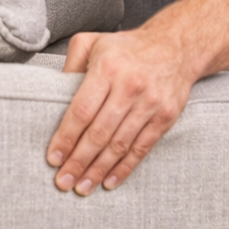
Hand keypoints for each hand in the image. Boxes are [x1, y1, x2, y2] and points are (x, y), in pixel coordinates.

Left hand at [44, 29, 196, 195]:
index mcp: (107, 69)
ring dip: (98, 170)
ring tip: (82, 186)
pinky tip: (109, 182)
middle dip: (78, 161)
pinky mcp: (165, 117)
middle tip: (62, 182)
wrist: (176, 46)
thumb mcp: (92, 42)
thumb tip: (53, 94)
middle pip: (99, 133)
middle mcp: (128, 87)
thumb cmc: (127, 48)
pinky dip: (124, 168)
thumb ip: (70, 65)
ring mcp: (149, 104)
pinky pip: (141, 148)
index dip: (66, 138)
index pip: (81, 111)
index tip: (53, 158)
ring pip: (119, 145)